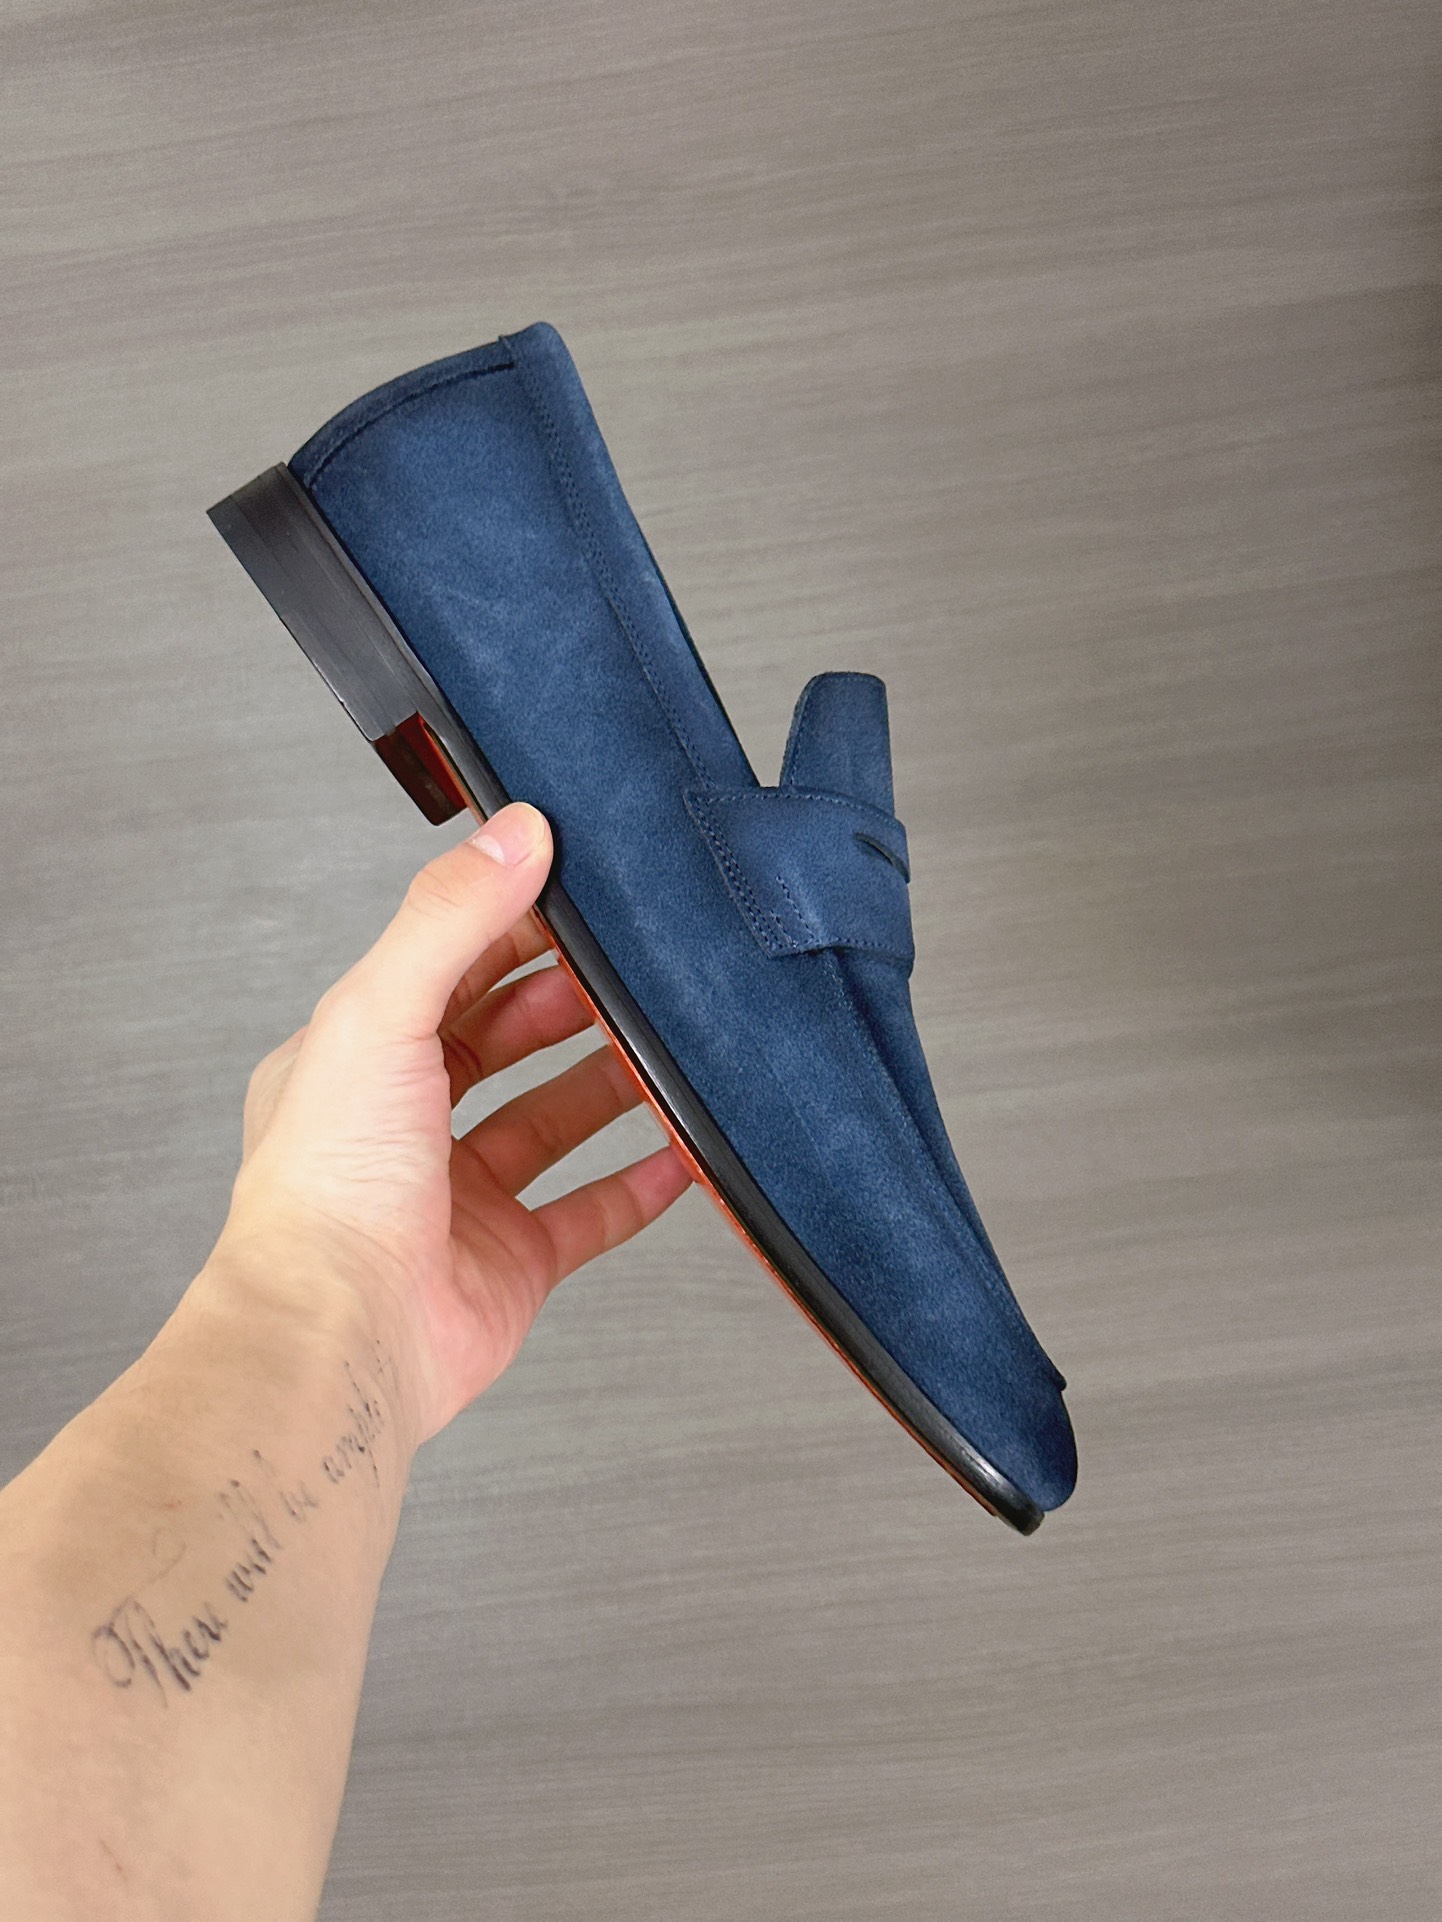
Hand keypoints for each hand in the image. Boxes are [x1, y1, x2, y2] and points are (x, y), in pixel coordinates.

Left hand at [207, 801, 692, 1448]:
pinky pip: (591, 1213)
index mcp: (354, 1061)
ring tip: (672, 1047)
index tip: (578, 895)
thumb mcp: (379, 1012)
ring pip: (552, 1122)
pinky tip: (688, 1154)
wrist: (341, 1337)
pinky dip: (642, 1183)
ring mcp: (458, 1199)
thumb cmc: (329, 1186)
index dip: (508, 931)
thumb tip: (516, 828)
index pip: (443, 971)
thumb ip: (451, 918)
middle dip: (566, 1005)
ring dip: (611, 1085)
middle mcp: (402, 1128)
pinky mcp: (510, 1264)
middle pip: (501, 1044)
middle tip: (634, 970)